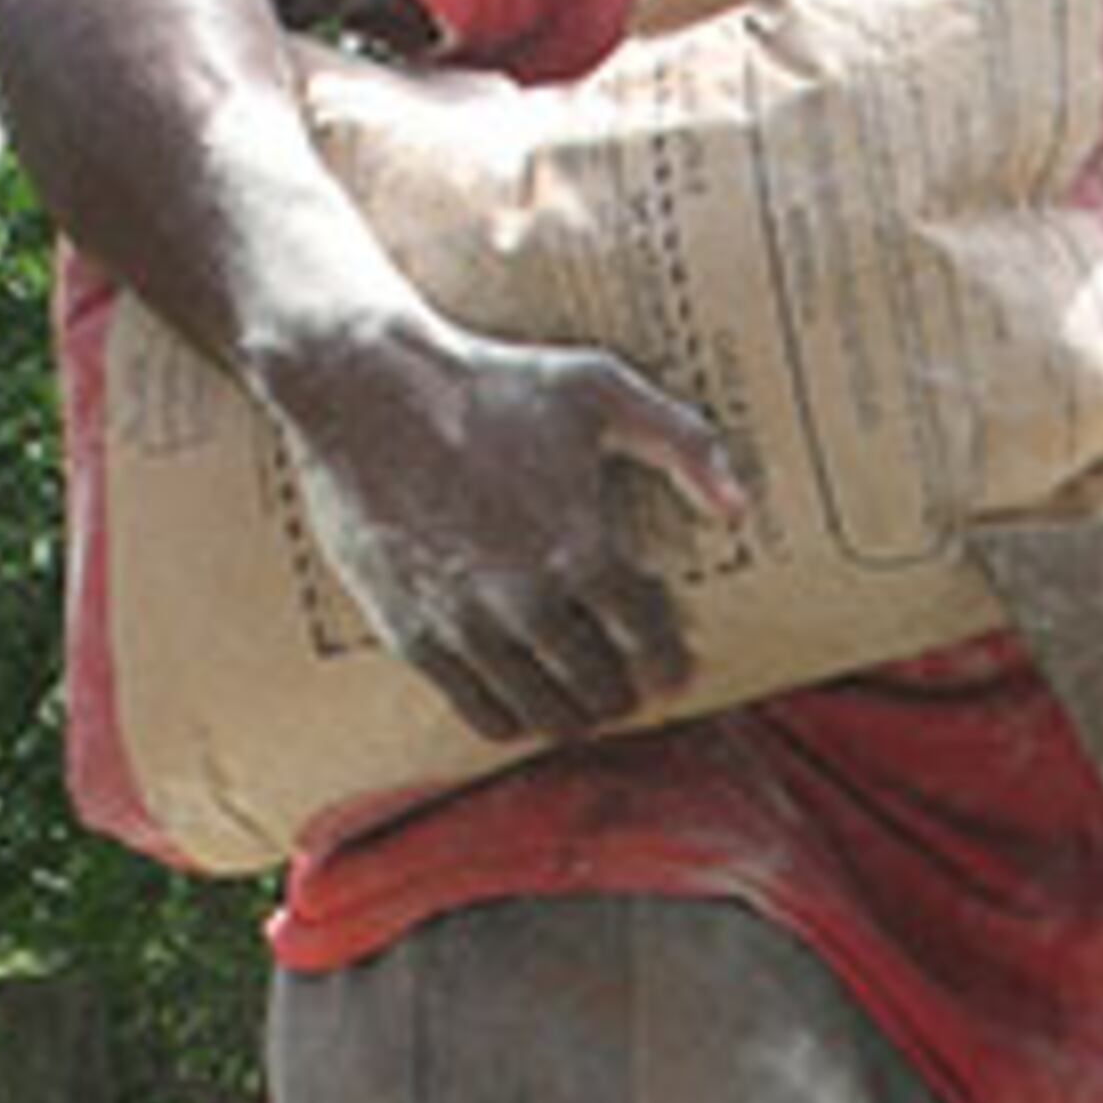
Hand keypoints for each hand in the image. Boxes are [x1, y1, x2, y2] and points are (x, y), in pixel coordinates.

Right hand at [256, 304, 751, 752]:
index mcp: (582, 549)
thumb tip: (738, 506)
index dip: (670, 661)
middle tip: (626, 685)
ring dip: (571, 716)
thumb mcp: (600, 388)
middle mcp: (527, 601)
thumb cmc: (488, 383)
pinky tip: (519, 703)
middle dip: (623, 692)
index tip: (674, 666)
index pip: (649, 639)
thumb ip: (683, 443)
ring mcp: (466, 625)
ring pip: (543, 713)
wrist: (365, 389)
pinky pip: (477, 711)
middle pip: (600, 689)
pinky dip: (508, 719)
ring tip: (579, 703)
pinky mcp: (412, 634)